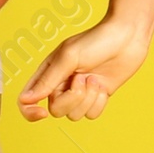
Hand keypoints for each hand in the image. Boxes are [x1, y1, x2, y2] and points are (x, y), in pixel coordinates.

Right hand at [18, 18, 149, 121]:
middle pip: (56, 111)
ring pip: (75, 115)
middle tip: (82, 79)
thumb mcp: (68, 58)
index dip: (30, 111)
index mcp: (48, 73)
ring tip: (95, 79)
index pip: (27, 100)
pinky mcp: (96, 97)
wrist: (127, 37)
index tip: (42, 113)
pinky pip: (92, 114)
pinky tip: (103, 85)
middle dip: (72, 99)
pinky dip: (99, 102)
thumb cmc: (96, 40)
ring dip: (88, 98)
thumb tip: (25, 99)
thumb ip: (47, 81)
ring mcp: (80, 92)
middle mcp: (61, 85)